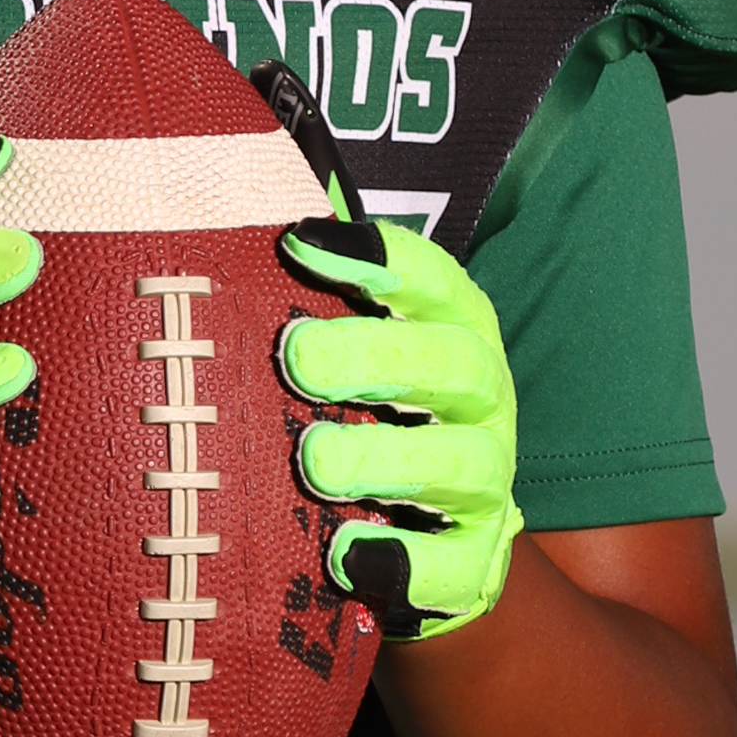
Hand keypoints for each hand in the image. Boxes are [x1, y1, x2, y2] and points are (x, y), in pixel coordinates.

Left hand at [277, 216, 522, 641]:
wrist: (427, 538)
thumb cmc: (365, 411)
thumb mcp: (347, 339)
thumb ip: (313, 271)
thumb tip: (252, 167)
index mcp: (451, 329)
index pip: (431, 279)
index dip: (375, 256)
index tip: (297, 242)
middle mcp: (480, 398)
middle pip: (453, 364)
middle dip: (377, 356)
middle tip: (297, 359)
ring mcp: (485, 482)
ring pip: (462, 464)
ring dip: (385, 459)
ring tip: (313, 460)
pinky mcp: (474, 561)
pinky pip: (456, 569)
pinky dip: (406, 565)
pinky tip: (346, 555)